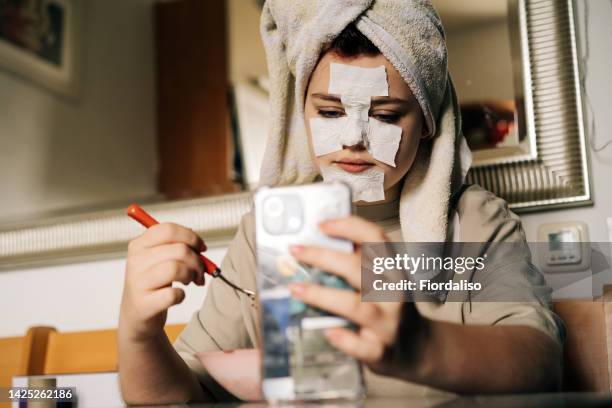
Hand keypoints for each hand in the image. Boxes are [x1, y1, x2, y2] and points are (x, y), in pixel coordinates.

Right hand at [120, 223, 206, 342]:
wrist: (135, 316)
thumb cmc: (154, 283)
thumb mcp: (158, 259)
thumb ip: (176, 246)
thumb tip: (198, 243)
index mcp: (139, 245)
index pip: (169, 230)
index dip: (191, 237)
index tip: (202, 248)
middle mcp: (135, 261)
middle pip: (179, 250)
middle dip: (197, 261)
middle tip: (200, 272)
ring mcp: (137, 283)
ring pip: (176, 268)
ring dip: (191, 276)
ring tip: (190, 282)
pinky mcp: (143, 304)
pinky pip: (173, 294)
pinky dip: (181, 295)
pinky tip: (177, 296)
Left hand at [287, 215, 427, 378]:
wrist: (413, 348)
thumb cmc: (385, 306)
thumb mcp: (378, 279)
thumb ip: (354, 261)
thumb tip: (313, 241)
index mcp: (392, 268)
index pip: (376, 239)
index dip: (349, 227)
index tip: (321, 224)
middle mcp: (394, 292)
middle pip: (357, 268)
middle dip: (322, 256)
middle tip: (294, 250)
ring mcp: (388, 322)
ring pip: (355, 305)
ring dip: (322, 295)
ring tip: (295, 289)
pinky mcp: (381, 350)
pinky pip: (362, 346)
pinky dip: (345, 339)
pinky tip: (328, 331)